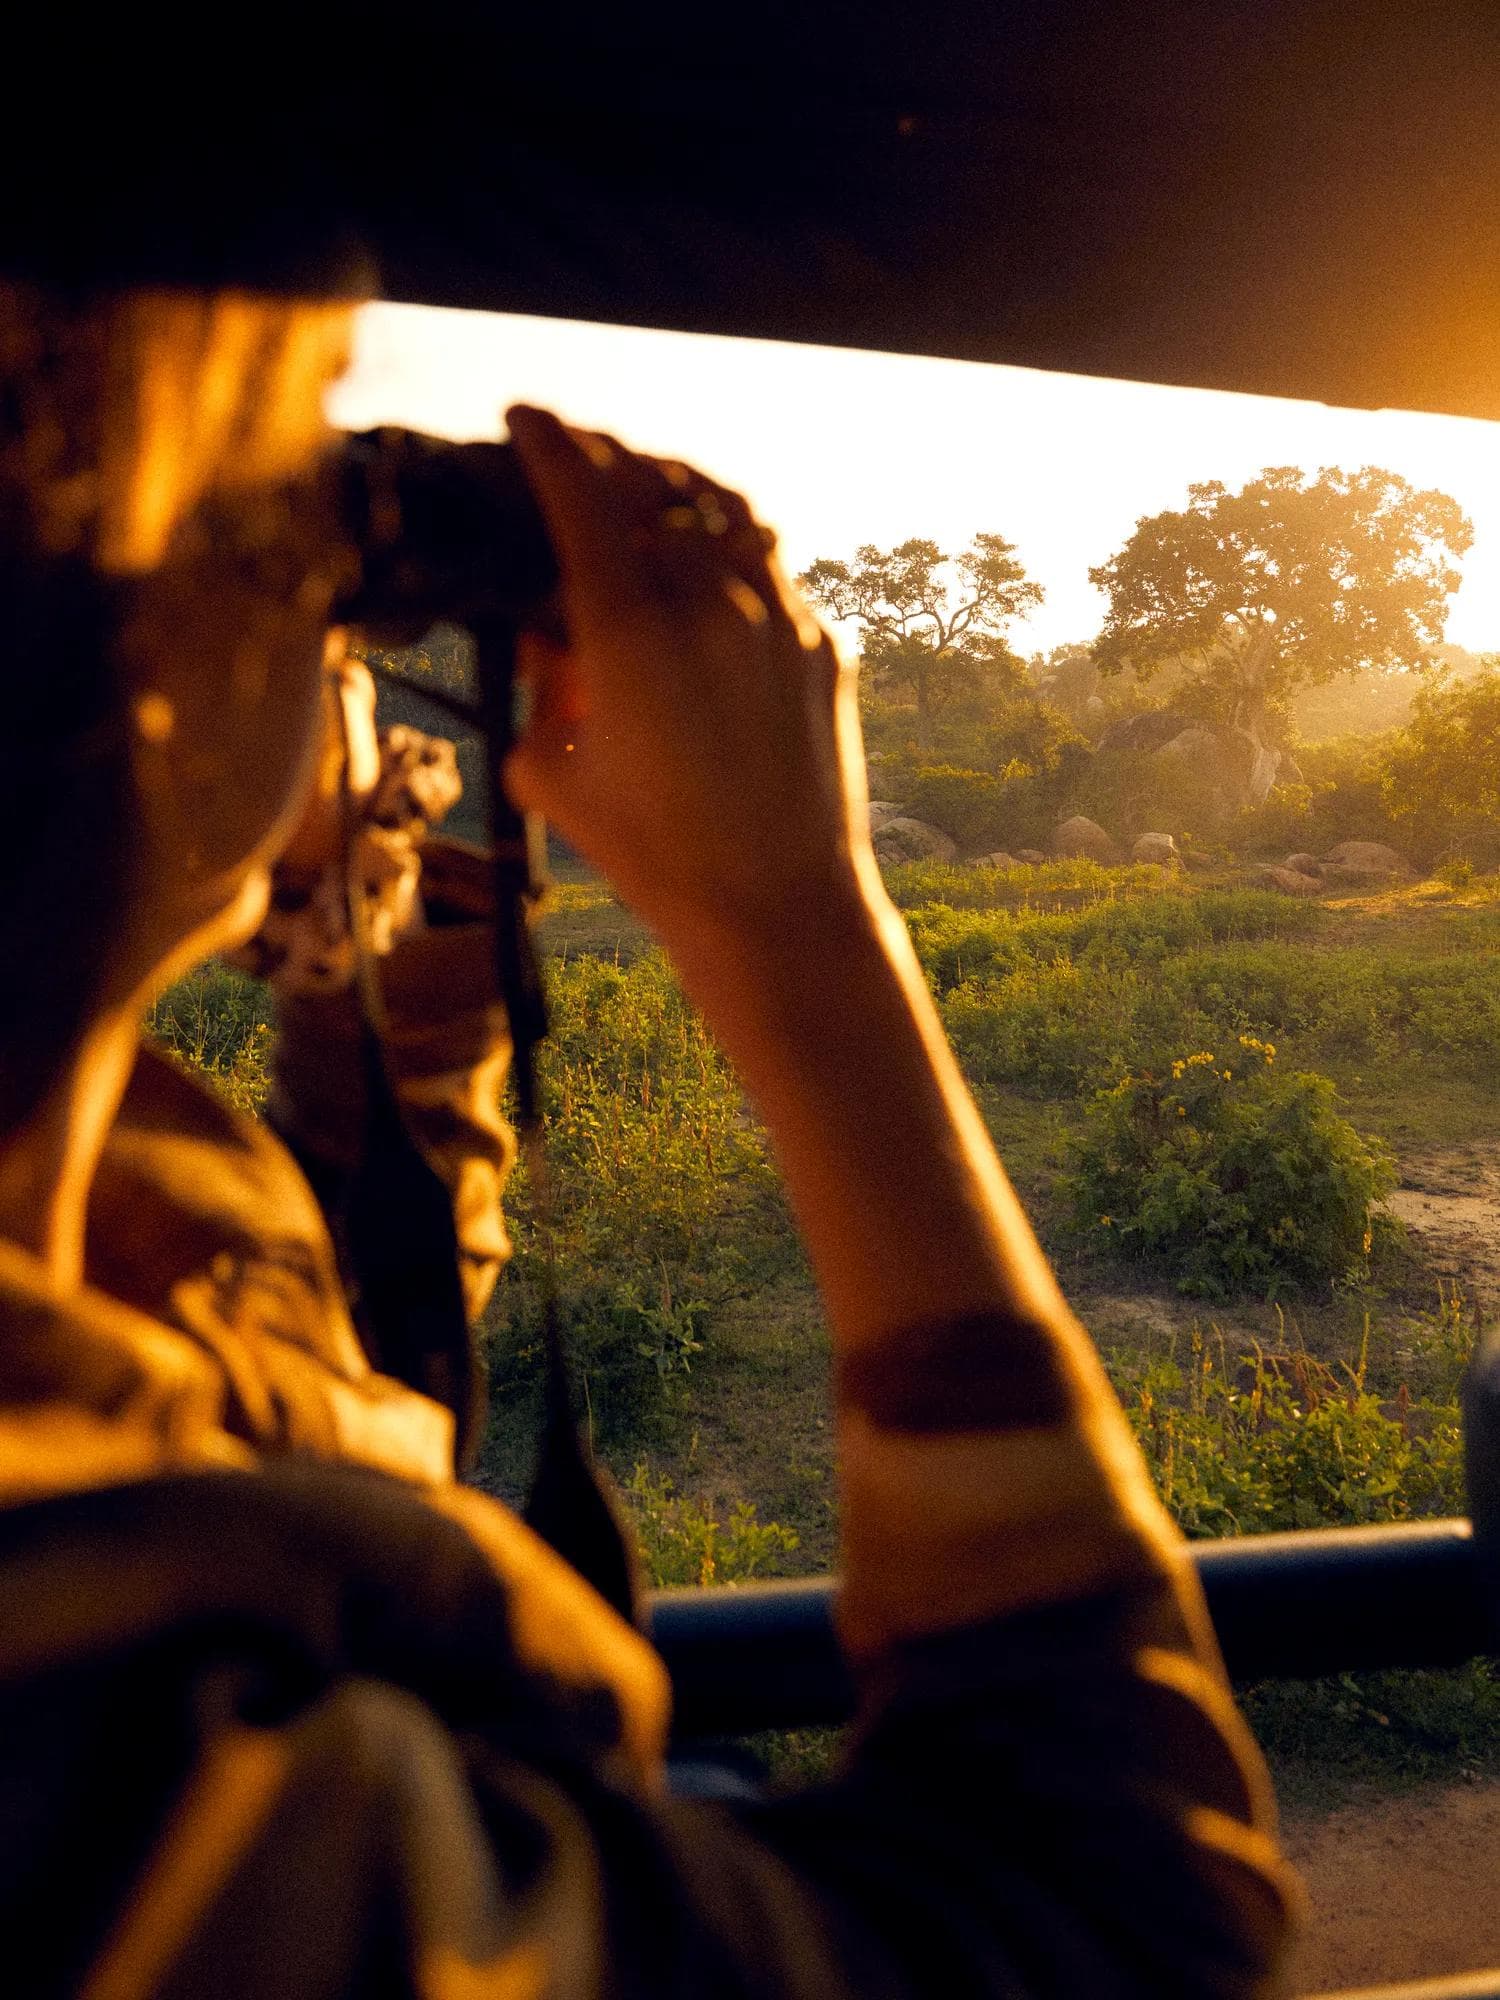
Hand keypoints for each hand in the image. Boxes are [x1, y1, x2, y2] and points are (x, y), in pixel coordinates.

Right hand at [503, 407, 877, 957]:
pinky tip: (712, 567)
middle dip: (608, 458)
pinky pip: (773, 568)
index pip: (582, 494)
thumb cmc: (654, 855)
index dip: (548, 443)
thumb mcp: (555, 773)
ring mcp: (776, 618)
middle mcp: (709, 602)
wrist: (777, 906)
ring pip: (726, 510)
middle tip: (580, 451)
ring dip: (680, 486)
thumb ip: (540, 688)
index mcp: (628, 627)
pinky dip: (732, 550)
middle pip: (654, 486)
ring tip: (653, 486)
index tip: (524, 418)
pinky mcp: (821, 645)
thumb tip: (544, 636)